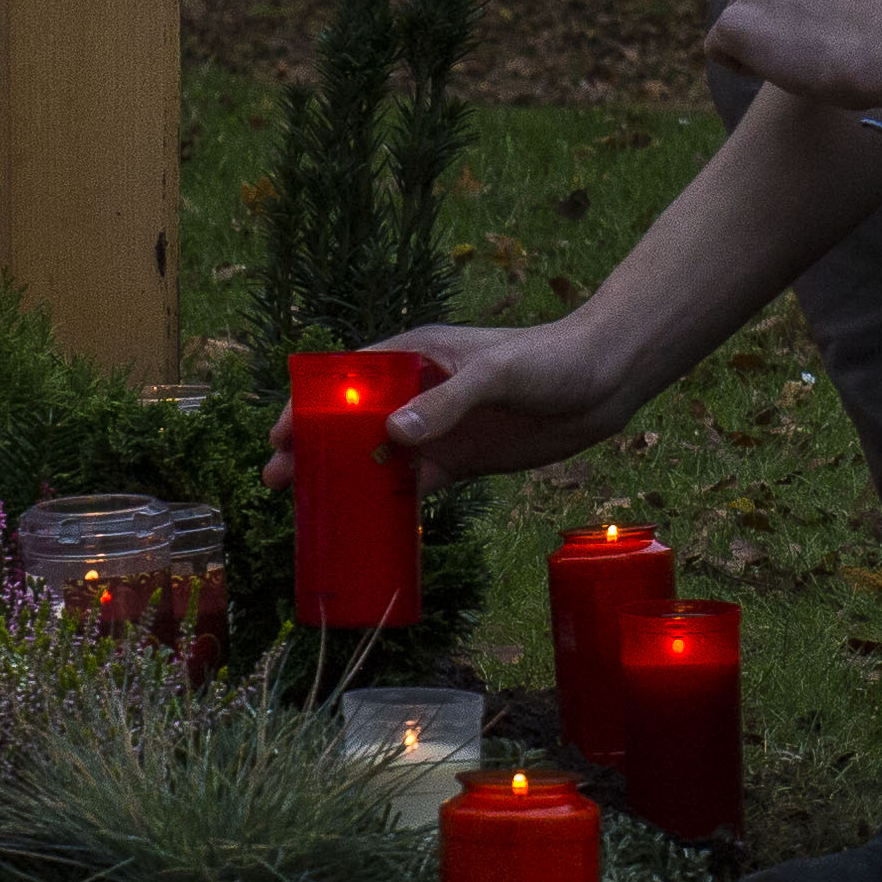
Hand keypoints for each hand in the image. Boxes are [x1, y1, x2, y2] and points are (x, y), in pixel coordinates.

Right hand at [269, 318, 631, 494]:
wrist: (604, 383)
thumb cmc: (549, 360)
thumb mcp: (496, 375)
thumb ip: (445, 403)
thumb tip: (390, 434)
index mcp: (415, 355)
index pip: (347, 379)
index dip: (309, 405)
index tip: (281, 434)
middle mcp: (419, 392)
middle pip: (352, 421)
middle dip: (314, 448)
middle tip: (278, 479)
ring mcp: (439, 429)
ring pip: (377, 457)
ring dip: (344, 479)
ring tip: (308, 508)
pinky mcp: (462, 460)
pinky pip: (414, 484)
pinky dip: (389, 504)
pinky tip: (366, 525)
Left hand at [705, 0, 881, 116]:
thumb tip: (827, 0)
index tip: (814, 21)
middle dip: (771, 16)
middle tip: (802, 46)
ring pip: (738, 16)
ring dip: (756, 38)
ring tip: (791, 61)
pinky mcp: (734, 21)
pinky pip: (717, 45)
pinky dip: (735, 62)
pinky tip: (764, 72)